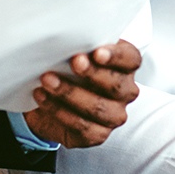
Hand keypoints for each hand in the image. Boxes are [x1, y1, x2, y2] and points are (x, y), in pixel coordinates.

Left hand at [23, 41, 142, 147]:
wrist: (49, 101)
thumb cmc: (67, 72)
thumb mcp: (74, 54)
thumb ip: (78, 47)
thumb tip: (67, 38)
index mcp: (125, 67)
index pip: (131, 59)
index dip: (117, 56)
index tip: (97, 52)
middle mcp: (125, 92)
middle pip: (117, 85)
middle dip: (93, 73)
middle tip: (73, 62)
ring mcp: (113, 115)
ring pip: (98, 107)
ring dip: (70, 93)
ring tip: (47, 80)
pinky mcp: (97, 135)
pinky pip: (82, 126)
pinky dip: (59, 111)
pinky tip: (43, 98)